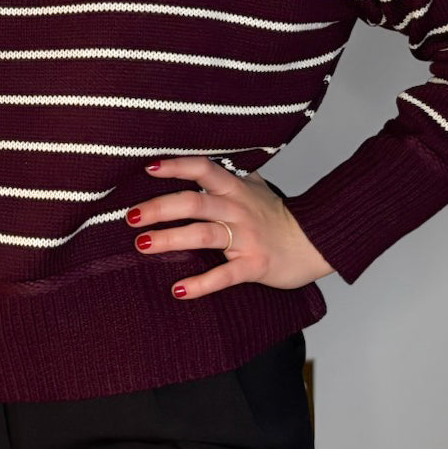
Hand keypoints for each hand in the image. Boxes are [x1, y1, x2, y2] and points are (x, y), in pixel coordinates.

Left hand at [128, 157, 333, 298]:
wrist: (317, 242)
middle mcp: (238, 209)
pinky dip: (201, 284)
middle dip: (160, 208)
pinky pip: (225, 275)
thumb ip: (231, 173)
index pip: (203, 169)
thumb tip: (205, 158)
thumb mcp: (256, 187)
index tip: (149, 167)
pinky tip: (178, 290)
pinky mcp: (254, 265)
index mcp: (236, 188)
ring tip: (141, 245)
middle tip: (130, 216)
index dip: (177, 166)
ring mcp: (246, 238)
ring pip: (203, 235)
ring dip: (170, 239)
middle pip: (195, 202)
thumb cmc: (279, 216)